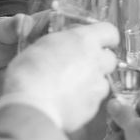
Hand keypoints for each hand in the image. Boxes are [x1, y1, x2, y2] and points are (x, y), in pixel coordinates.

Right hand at [0, 21, 119, 132]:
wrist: (31, 106)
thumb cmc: (29, 73)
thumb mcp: (41, 45)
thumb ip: (62, 43)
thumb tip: (66, 44)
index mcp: (83, 41)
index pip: (109, 32)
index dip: (105, 37)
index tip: (99, 41)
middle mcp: (95, 62)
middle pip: (110, 59)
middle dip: (98, 61)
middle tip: (81, 64)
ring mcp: (97, 86)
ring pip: (102, 82)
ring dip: (91, 82)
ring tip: (70, 86)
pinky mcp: (93, 107)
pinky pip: (93, 101)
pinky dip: (83, 101)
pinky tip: (66, 101)